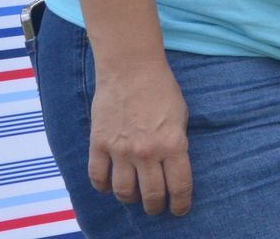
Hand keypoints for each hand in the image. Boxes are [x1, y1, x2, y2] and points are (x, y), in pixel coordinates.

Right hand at [88, 57, 191, 215]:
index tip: (179, 210)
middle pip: (150, 194)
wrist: (131, 69)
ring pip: (123, 191)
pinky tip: (110, 186)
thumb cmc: (162, 90)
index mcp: (173, 144)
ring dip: (130, 199)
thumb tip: (172, 168)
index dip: (179, 204)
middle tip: (156, 207)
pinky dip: (103, 187)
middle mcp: (147, 152)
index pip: (178, 186)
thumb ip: (176, 144)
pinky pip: (98, 177)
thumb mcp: (181, 117)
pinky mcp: (99, 144)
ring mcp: (120, 150)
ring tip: (134, 197)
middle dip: (155, 206)